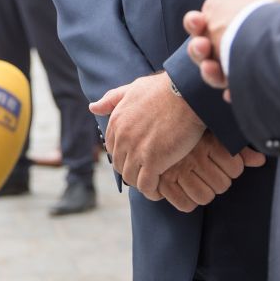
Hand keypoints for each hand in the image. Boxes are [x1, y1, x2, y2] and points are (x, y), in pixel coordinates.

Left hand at [88, 72, 203, 199]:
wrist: (187, 94)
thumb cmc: (164, 89)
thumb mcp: (133, 88)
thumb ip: (112, 99)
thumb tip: (92, 107)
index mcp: (116, 121)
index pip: (112, 149)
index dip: (124, 156)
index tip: (137, 159)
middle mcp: (122, 137)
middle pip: (120, 165)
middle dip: (131, 171)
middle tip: (147, 174)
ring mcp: (136, 150)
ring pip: (130, 178)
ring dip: (141, 183)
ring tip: (153, 184)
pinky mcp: (153, 161)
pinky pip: (146, 186)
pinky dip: (151, 191)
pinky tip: (159, 190)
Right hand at [155, 132, 268, 212]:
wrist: (156, 118)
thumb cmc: (189, 127)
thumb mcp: (214, 131)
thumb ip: (238, 147)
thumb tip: (260, 161)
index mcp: (208, 140)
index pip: (236, 168)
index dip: (234, 169)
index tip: (225, 161)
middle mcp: (194, 155)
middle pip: (222, 185)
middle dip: (220, 181)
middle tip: (211, 172)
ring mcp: (177, 169)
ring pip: (205, 197)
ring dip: (205, 192)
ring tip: (200, 181)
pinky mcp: (162, 181)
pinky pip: (185, 205)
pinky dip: (188, 202)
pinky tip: (187, 189)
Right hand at [181, 0, 279, 89]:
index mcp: (230, 19)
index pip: (202, 24)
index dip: (195, 23)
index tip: (197, 20)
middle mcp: (233, 44)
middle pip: (203, 51)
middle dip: (196, 50)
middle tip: (201, 45)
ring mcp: (244, 65)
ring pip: (216, 73)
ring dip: (209, 72)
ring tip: (212, 67)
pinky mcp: (258, 83)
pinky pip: (241, 92)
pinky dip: (234, 92)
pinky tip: (232, 92)